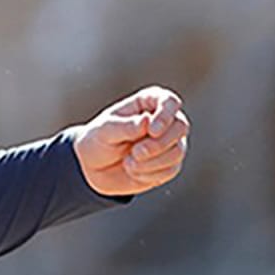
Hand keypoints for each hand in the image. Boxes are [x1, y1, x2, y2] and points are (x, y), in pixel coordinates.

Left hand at [72, 85, 190, 196]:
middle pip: (180, 127)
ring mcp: (170, 142)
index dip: (165, 115)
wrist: (93, 167)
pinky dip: (150, 174)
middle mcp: (164, 120)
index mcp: (148, 102)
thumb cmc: (98, 139)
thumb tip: (147, 120)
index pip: (169, 101)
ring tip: (128, 163)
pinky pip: (171, 170)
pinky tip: (133, 172)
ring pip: (178, 151)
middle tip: (136, 153)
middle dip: (159, 143)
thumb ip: (126, 126)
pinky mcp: (169, 164)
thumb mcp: (105, 130)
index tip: (152, 130)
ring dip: (152, 161)